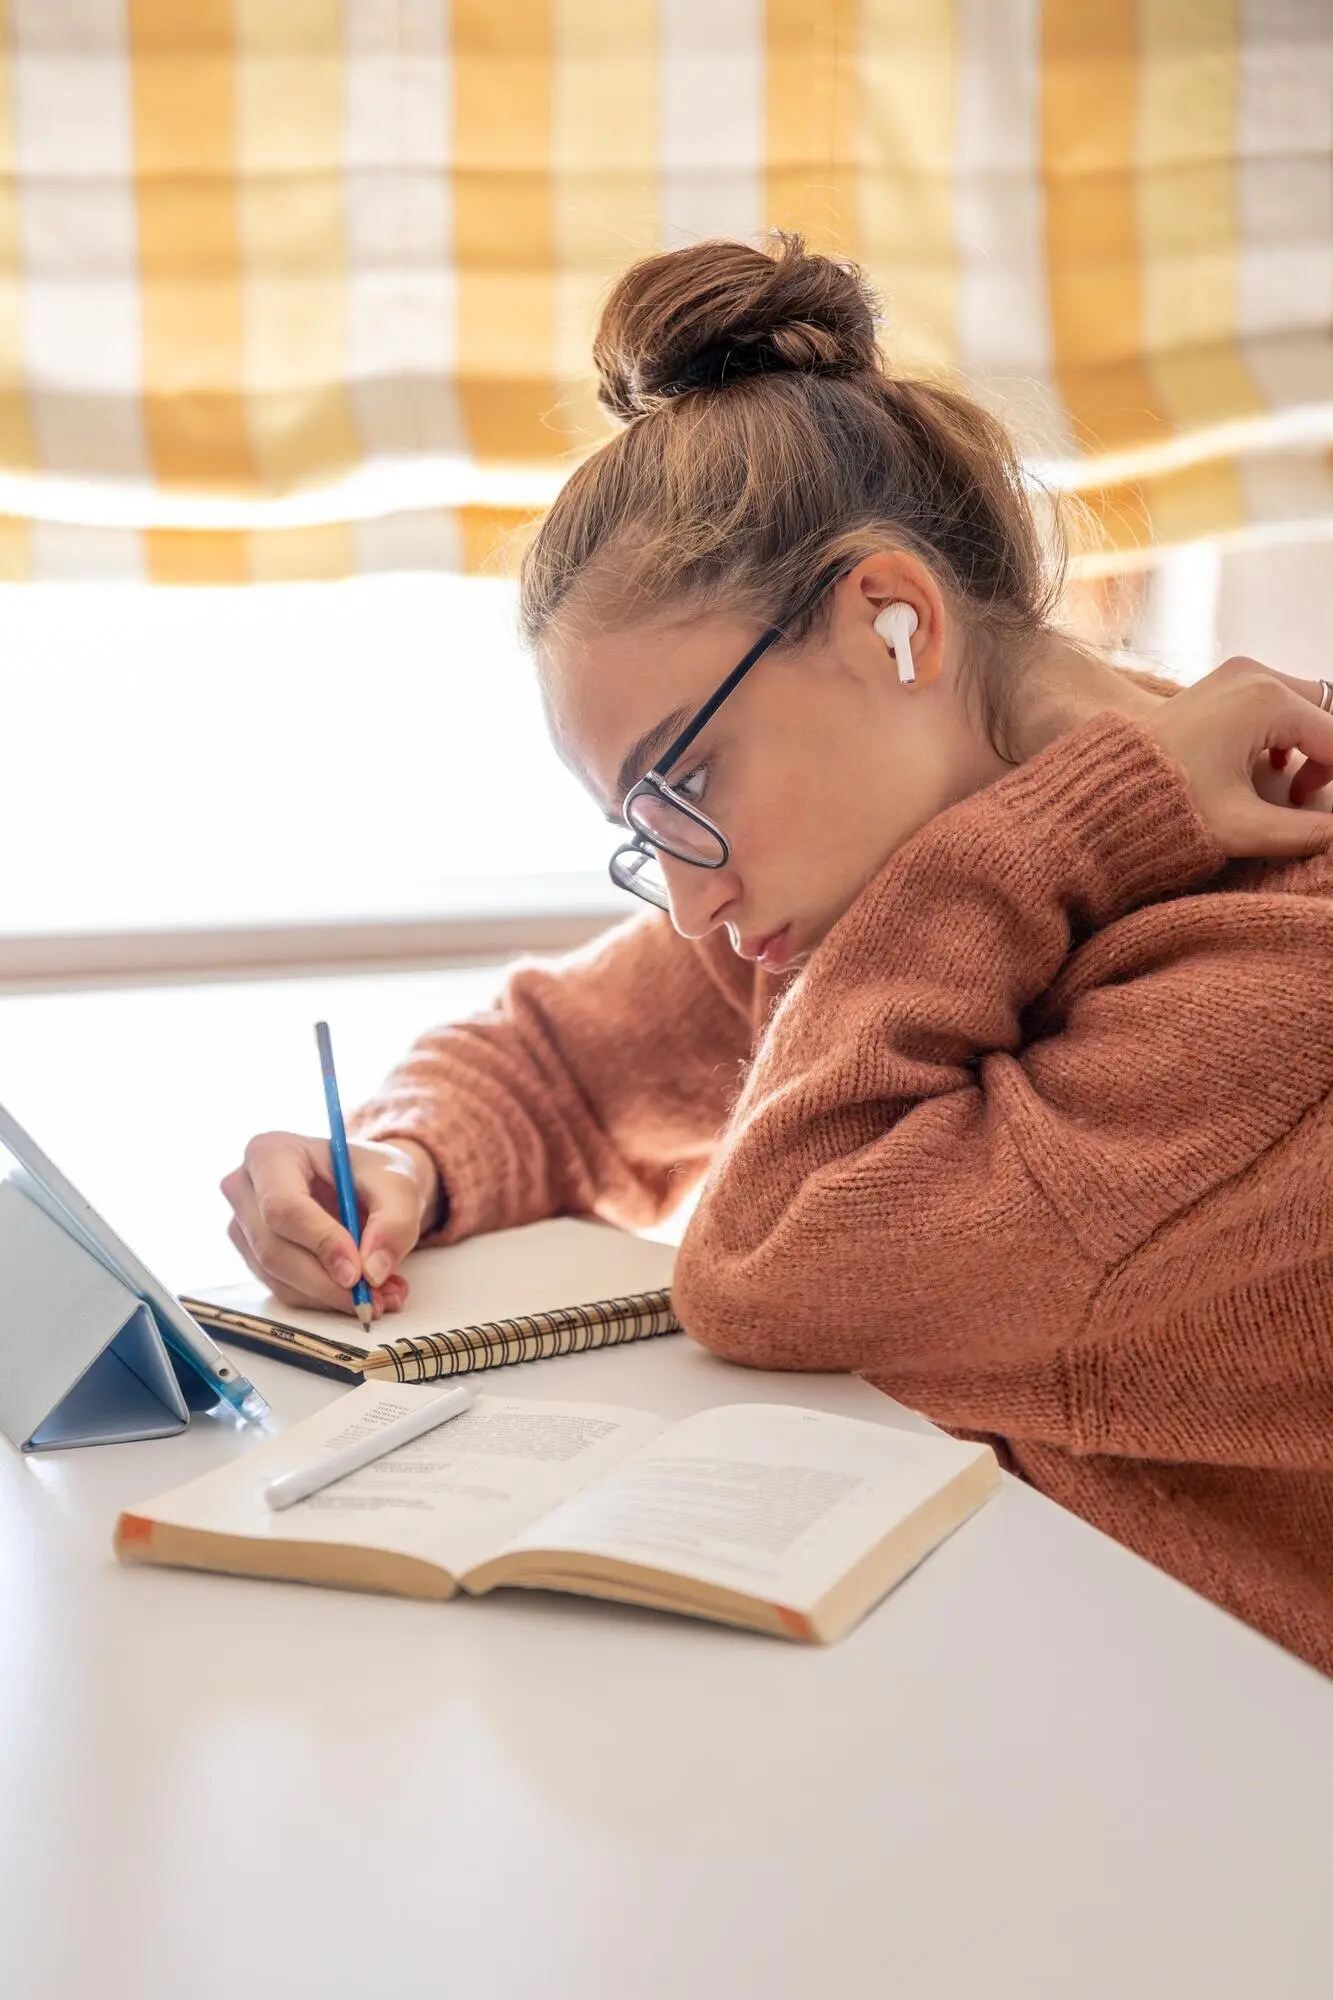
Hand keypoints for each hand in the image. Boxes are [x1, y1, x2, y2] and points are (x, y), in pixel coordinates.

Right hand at [220, 1132, 440, 1316]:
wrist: (365, 1184)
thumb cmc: (374, 1174)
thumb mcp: (399, 1186)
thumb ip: (394, 1223)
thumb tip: (373, 1271)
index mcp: (271, 1152)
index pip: (283, 1206)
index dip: (320, 1243)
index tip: (357, 1273)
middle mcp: (245, 1187)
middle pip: (273, 1249)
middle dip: (326, 1282)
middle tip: (375, 1296)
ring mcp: (243, 1226)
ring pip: (278, 1277)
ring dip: (331, 1296)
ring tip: (382, 1294)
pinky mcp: (253, 1257)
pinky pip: (284, 1290)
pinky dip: (326, 1300)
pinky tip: (362, 1293)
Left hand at [1146, 657, 1332, 858]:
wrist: (1103, 788)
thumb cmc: (1167, 806)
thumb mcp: (1244, 827)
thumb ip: (1306, 833)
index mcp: (1268, 700)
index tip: (1321, 809)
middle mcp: (1255, 675)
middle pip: (1323, 714)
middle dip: (1325, 758)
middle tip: (1302, 799)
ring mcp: (1234, 675)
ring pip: (1300, 705)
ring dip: (1306, 744)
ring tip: (1288, 789)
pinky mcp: (1218, 684)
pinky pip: (1272, 700)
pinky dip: (1281, 731)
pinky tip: (1266, 767)